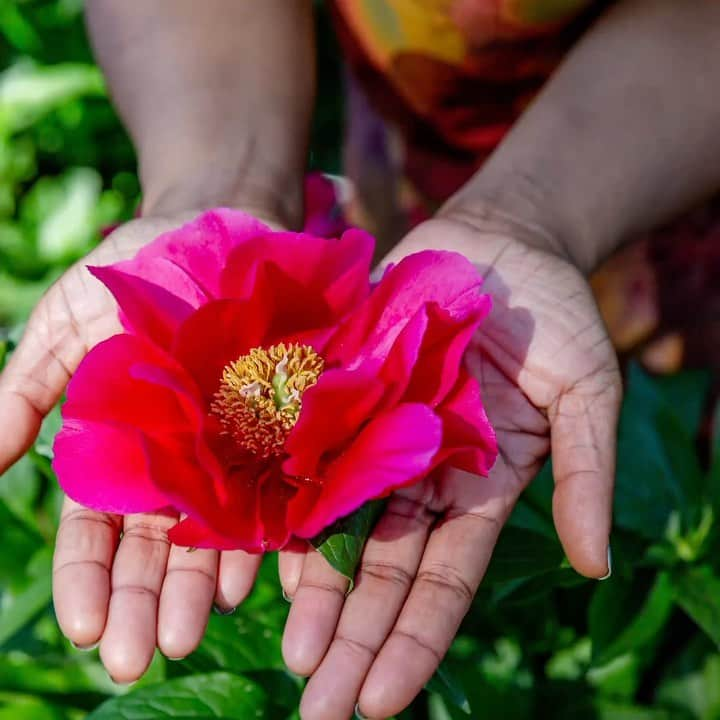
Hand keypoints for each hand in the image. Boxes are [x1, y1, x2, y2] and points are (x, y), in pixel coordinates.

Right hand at [0, 215, 265, 681]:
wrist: (216, 231)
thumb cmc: (135, 274)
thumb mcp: (64, 326)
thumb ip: (24, 392)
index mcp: (118, 449)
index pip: (93, 531)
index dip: (86, 581)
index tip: (84, 629)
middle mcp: (173, 463)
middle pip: (151, 550)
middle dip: (142, 605)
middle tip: (137, 659)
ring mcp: (227, 452)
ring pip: (209, 536)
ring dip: (198, 590)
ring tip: (190, 635)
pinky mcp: (278, 431)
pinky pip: (270, 493)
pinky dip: (260, 538)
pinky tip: (253, 578)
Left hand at [279, 214, 620, 718]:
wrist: (498, 243)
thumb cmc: (552, 314)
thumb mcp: (585, 393)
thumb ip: (585, 476)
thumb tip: (595, 565)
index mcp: (477, 488)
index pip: (442, 582)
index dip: (412, 642)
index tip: (379, 703)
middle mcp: (418, 476)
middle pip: (381, 574)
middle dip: (351, 640)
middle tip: (315, 707)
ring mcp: (375, 439)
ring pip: (337, 529)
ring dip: (310, 592)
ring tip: (283, 655)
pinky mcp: (340, 396)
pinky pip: (305, 458)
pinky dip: (282, 506)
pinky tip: (251, 560)